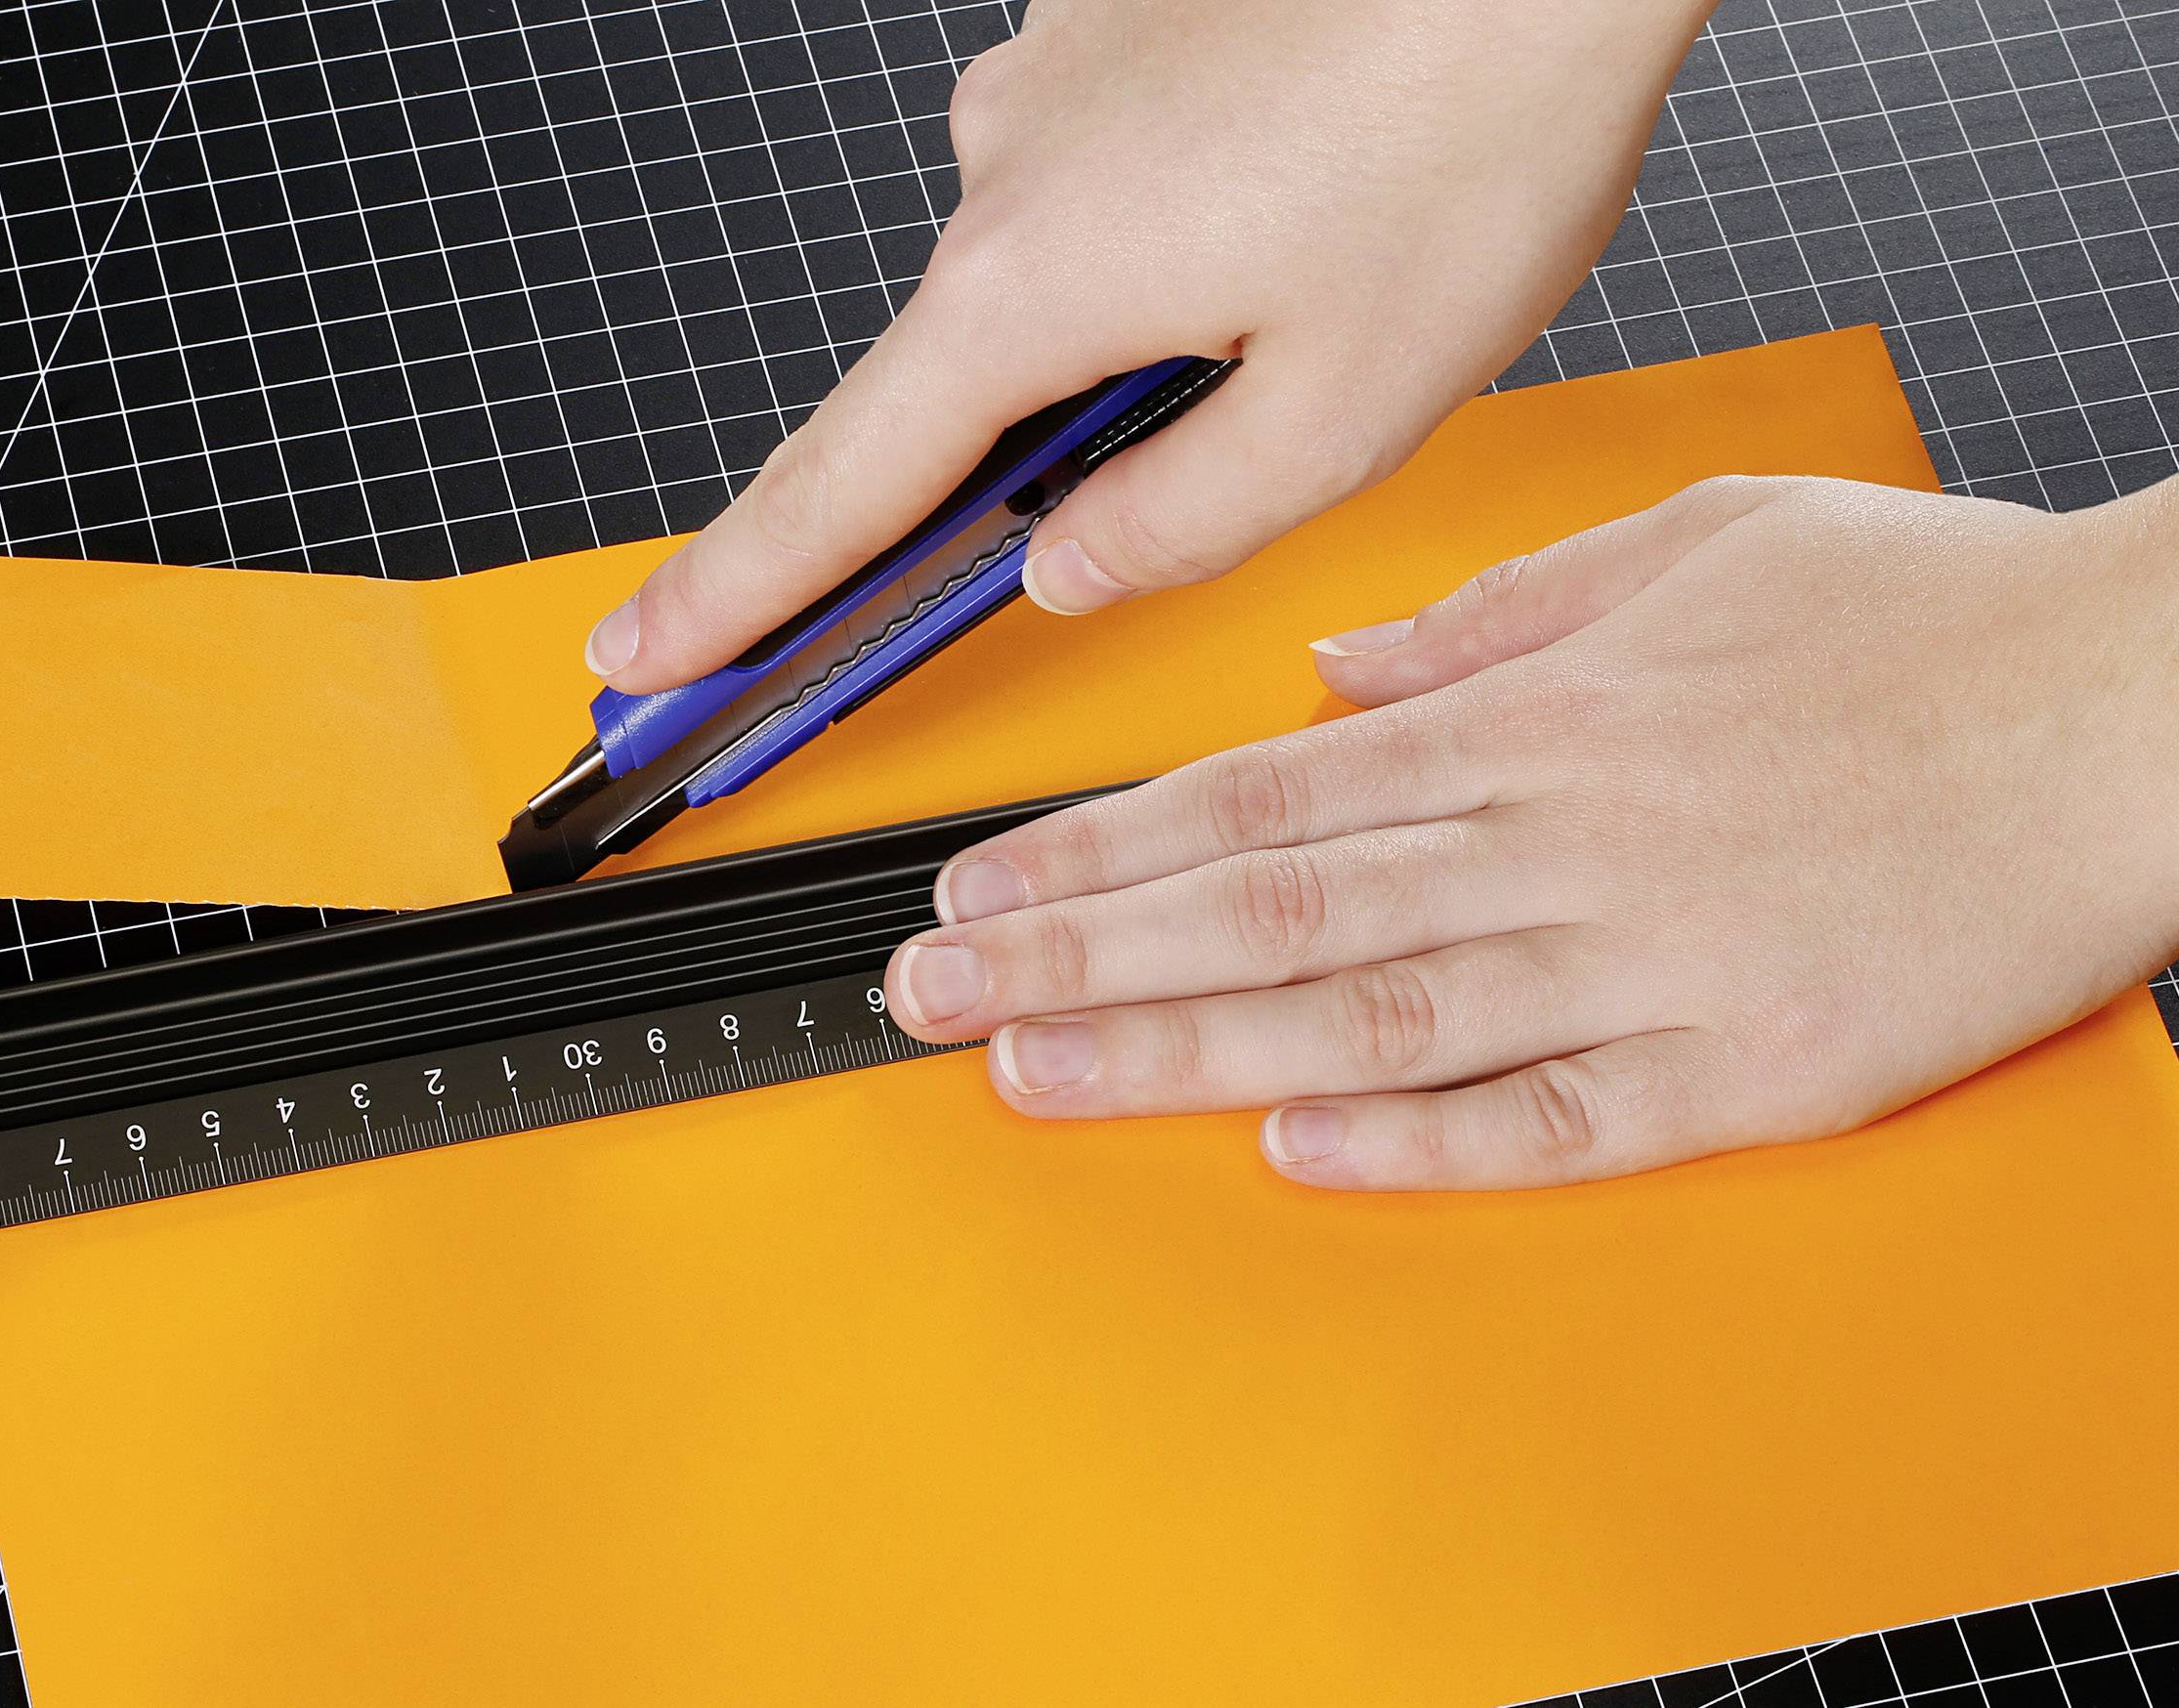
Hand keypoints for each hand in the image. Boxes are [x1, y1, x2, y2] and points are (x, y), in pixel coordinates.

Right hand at [583, 0, 1710, 691]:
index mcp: (1032, 284)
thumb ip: (1176, 526)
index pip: (837, 490)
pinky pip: (1109, 172)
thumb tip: (1065, 565)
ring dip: (1138, 331)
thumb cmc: (1479, 117)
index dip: (733, 594)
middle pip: (949, 386)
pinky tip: (1298, 213)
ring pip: (1054, 276)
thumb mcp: (1345, 410)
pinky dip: (1178, 224)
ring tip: (1308, 308)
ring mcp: (1049, 77)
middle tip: (1110, 481)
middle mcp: (1005, 166)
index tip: (647, 653)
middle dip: (1010, 464)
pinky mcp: (1108, 24)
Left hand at [881, 475, 2178, 1188]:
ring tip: (1034, 1073)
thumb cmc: (1924, 619)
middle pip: (1267, 908)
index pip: (1256, 797)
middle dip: (1076, 954)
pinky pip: (1556, 1116)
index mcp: (1532, 717)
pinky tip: (1296, 1148)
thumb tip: (1333, 676)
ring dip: (1183, 1049)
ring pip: (1368, 1014)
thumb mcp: (1687, 548)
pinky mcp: (1746, 1072)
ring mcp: (1646, 961)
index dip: (1092, 850)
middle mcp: (1559, 839)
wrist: (2133, 708)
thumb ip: (1486, 618)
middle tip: (929, 995)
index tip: (975, 890)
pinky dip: (1421, 1137)